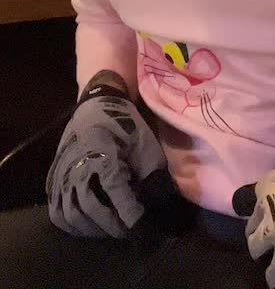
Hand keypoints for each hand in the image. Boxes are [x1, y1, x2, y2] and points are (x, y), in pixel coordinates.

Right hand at [46, 95, 173, 237]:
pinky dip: (72, 224)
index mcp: (103, 157)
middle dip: (113, 226)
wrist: (98, 103)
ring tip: (111, 228)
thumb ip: (153, 175)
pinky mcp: (54, 177)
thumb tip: (161, 204)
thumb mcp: (146, 145)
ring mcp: (63, 174)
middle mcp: (78, 168)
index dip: (131, 217)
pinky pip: (57, 211)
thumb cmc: (125, 123)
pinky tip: (88, 225)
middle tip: (129, 230)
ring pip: (72, 215)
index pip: (117, 196)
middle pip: (92, 210)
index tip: (144, 230)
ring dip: (92, 228)